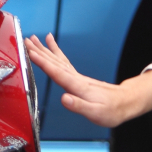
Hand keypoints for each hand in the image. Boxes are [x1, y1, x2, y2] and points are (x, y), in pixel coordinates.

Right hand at [25, 33, 151, 127]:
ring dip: (44, 49)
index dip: (43, 62)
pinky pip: (63, 62)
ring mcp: (77, 77)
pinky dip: (56, 53)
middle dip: (39, 51)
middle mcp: (76, 79)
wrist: (125, 103)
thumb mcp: (95, 113)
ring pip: (58, 60)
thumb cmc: (111, 110)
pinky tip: (52, 47)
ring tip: (33, 39)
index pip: (57, 72)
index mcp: (78, 87)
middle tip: (25, 40)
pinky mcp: (78, 78)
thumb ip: (79, 106)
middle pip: (54, 62)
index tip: (30, 53)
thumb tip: (64, 99)